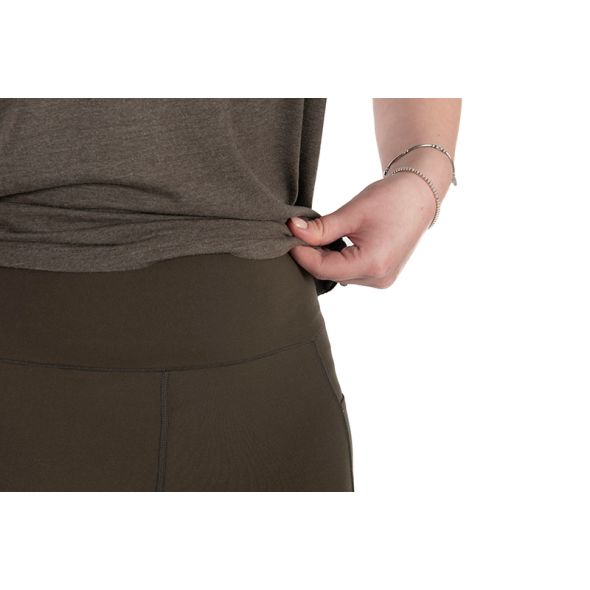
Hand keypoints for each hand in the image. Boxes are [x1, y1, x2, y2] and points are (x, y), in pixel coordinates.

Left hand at [287, 172, 438, 288]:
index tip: (287, 237)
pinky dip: (338, 261)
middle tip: (298, 234)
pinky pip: (350, 273)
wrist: (420, 197)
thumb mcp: (353, 212)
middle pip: (330, 274)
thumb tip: (292, 230)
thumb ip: (322, 228)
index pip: (323, 268)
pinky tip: (333, 244)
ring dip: (325, 259)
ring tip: (317, 237)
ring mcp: (381, 280)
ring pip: (339, 275)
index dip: (302, 254)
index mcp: (372, 264)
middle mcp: (378, 278)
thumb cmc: (391, 199)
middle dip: (312, 256)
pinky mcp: (381, 276)